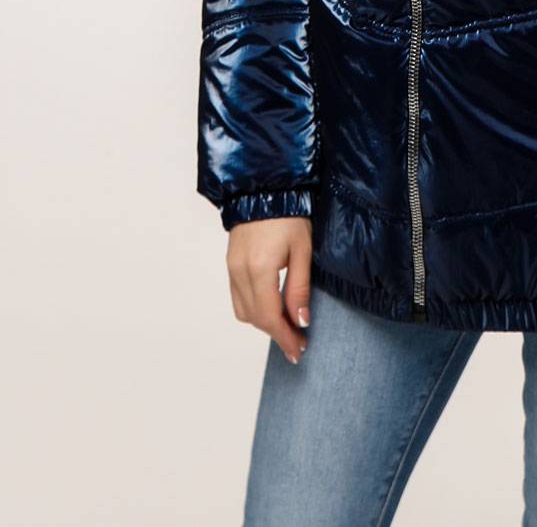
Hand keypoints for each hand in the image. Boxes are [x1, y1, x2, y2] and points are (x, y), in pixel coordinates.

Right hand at [226, 216, 312, 364]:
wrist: (264, 189)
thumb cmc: (289, 215)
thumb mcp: (303, 250)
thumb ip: (300, 288)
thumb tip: (301, 321)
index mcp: (259, 270)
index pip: (269, 317)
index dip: (285, 337)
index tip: (299, 351)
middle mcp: (240, 273)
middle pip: (255, 318)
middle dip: (277, 333)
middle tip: (298, 341)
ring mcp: (232, 269)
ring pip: (244, 311)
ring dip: (264, 322)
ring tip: (287, 325)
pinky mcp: (230, 264)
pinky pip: (238, 298)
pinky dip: (254, 309)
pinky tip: (271, 307)